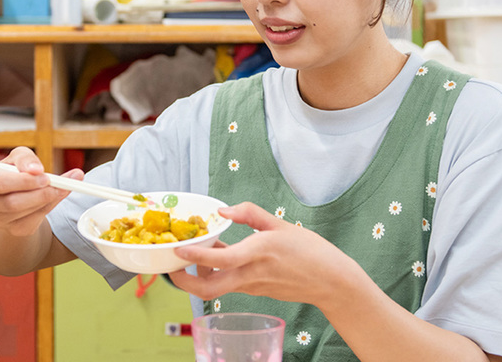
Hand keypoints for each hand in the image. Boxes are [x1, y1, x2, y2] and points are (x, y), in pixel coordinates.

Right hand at [0, 146, 82, 236]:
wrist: (15, 194)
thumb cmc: (15, 171)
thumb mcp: (18, 158)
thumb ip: (26, 159)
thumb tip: (37, 169)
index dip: (22, 180)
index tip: (44, 175)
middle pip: (11, 203)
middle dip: (38, 193)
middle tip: (57, 184)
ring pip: (25, 212)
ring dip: (48, 199)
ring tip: (62, 187)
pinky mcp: (14, 230)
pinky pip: (35, 219)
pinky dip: (50, 206)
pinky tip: (57, 196)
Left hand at [169, 202, 364, 309]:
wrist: (330, 282)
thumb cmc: (310, 251)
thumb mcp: (281, 224)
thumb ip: (250, 214)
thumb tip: (223, 210)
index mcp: (258, 253)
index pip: (220, 259)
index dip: (196, 256)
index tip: (178, 250)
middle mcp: (251, 274)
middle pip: (207, 289)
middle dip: (183, 282)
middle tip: (171, 266)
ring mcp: (252, 286)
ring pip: (216, 288)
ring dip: (199, 276)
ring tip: (197, 254)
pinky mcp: (256, 291)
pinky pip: (230, 283)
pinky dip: (218, 273)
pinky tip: (220, 255)